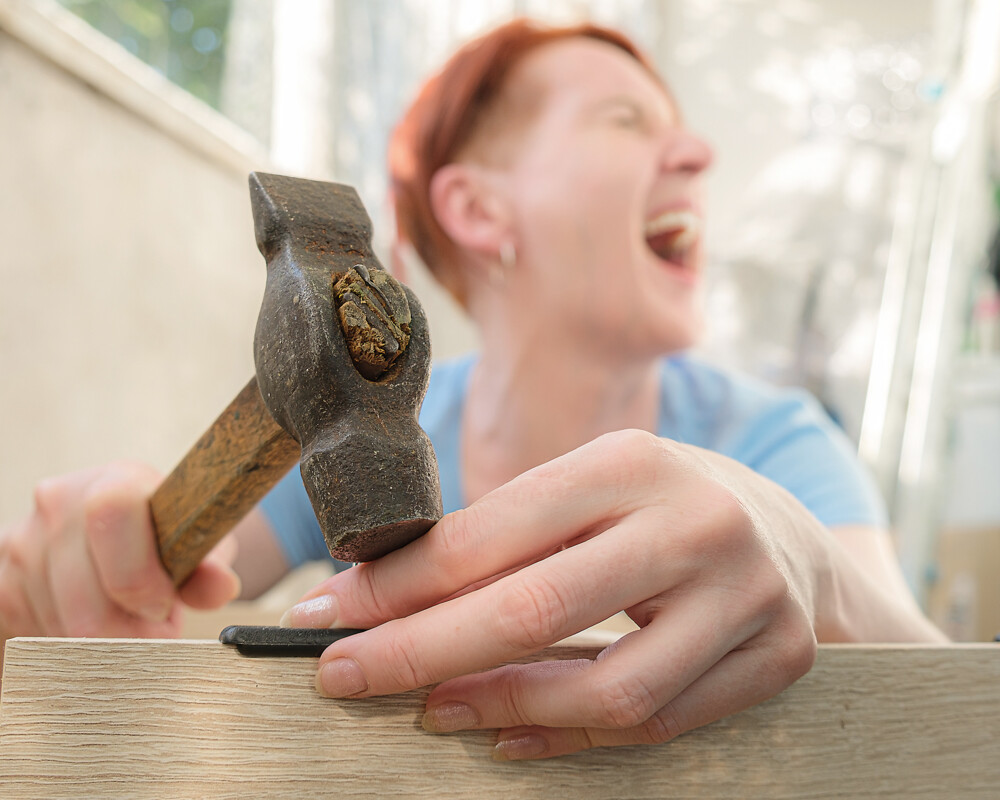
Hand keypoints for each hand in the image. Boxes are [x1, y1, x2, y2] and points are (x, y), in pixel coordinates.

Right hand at [0, 461, 240, 649]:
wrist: (124, 539)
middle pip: (85, 595)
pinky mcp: (2, 578)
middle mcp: (60, 501)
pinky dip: (71, 642)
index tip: (161, 604)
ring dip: (103, 639)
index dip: (138, 574)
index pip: (113, 513)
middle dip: (127, 628)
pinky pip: (34, 635)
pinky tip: (94, 622)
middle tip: (153, 627)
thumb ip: (209, 567)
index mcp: (118, 480)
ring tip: (128, 620)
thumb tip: (220, 586)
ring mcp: (23, 538)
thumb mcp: (201, 547)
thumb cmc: (170, 541)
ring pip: (61, 624)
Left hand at [283, 429, 827, 759]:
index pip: (493, 531)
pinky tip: (508, 735)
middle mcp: (697, 521)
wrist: (785, 532)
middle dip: (420, 652)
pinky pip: (659, 724)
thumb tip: (376, 597)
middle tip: (343, 675)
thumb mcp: (584, 492)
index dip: (399, 583)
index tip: (326, 614)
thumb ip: (499, 539)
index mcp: (632, 461)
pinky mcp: (775, 658)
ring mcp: (746, 595)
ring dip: (497, 707)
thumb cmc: (656, 506)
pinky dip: (570, 740)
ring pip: (606, 689)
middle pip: (536, 608)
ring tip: (429, 711)